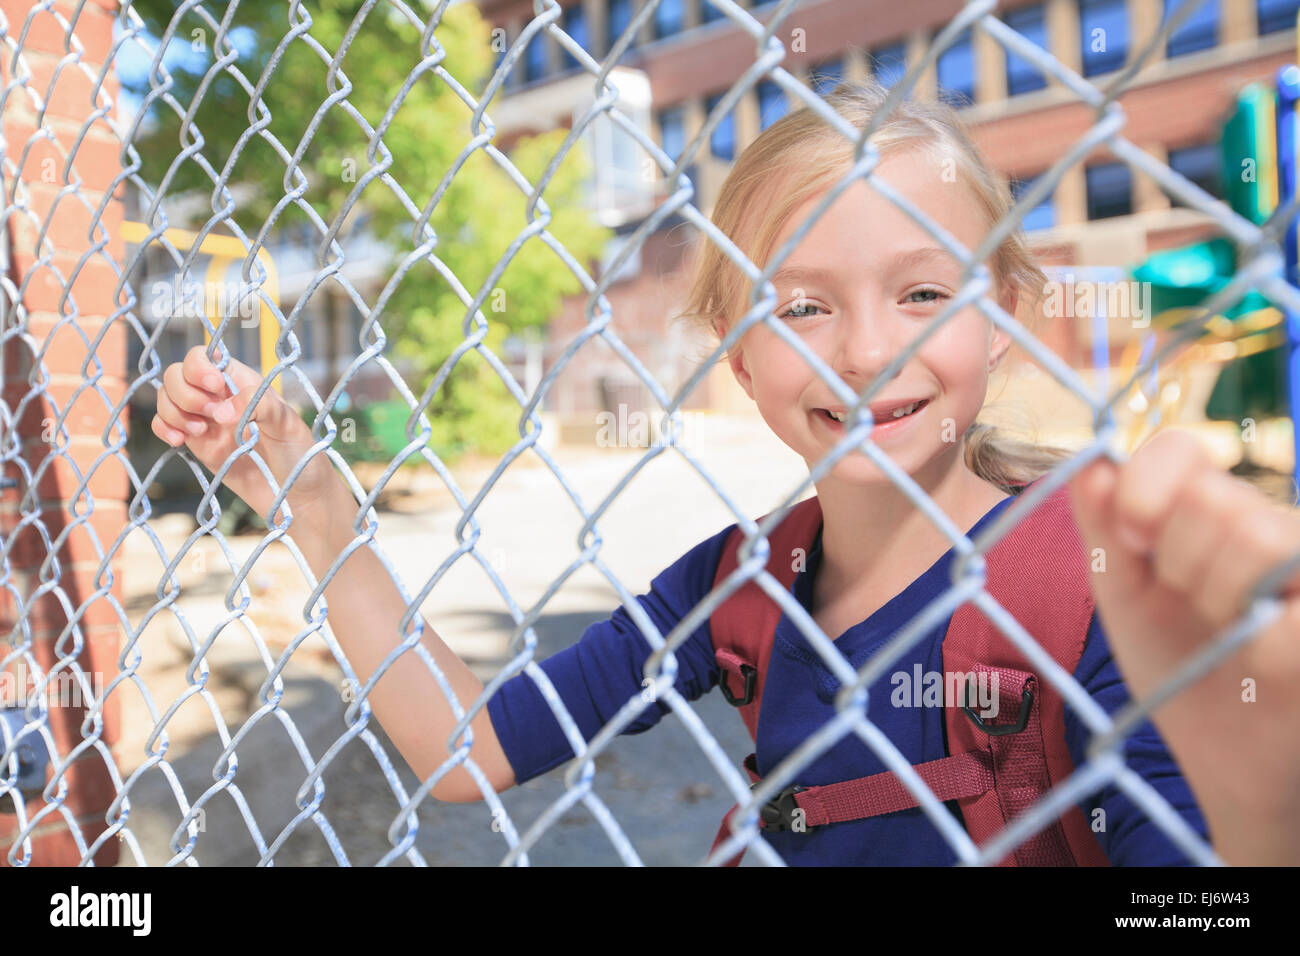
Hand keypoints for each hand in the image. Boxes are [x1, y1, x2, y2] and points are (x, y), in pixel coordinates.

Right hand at [151, 346, 339, 524]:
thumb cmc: (301, 456)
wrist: (296, 497)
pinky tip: (179, 441)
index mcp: (243, 382)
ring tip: (200, 432)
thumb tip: (223, 409)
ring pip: (167, 398)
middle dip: (186, 393)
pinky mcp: (198, 444)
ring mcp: (206, 420)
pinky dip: (163, 428)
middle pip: (177, 375)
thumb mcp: (288, 425)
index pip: (205, 356)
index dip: (200, 367)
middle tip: (213, 416)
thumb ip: (260, 406)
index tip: (216, 387)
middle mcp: (221, 396)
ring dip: (174, 411)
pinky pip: (165, 426)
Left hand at [1068, 428, 1299, 864]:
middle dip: (1180, 564)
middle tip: (1195, 608)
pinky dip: (1264, 649)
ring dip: (1223, 601)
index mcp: (1212, 512)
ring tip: (1232, 634)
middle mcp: (1275, 525)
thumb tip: (1090, 464)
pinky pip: (1290, 616)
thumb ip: (1105, 531)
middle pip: (1213, 497)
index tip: (1132, 537)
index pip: (1180, 450)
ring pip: (1259, 537)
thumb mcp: (1126, 599)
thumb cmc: (1181, 673)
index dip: (1146, 488)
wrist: (1234, 767)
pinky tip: (1264, 668)